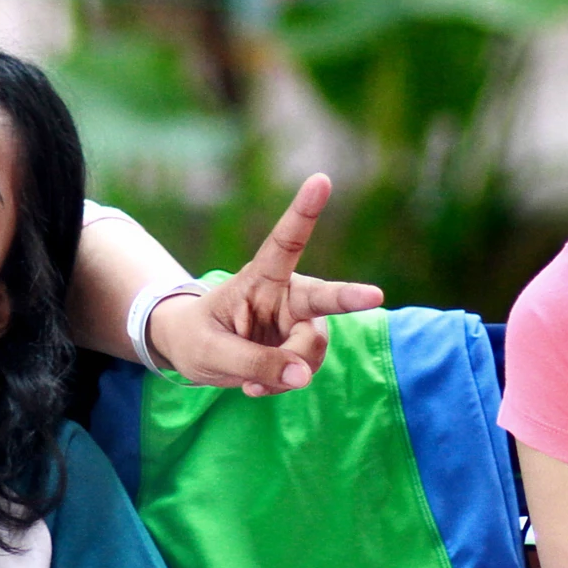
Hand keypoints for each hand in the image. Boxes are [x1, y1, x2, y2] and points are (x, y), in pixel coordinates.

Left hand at [145, 174, 381, 395]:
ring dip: (287, 373)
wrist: (192, 353)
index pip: (284, 243)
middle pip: (323, 298)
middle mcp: (286, 295)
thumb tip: (303, 376)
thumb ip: (253, 363)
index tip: (321, 181)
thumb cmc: (196, 339)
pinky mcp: (300, 348)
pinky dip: (282, 383)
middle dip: (349, 298)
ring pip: (311, 350)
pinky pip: (304, 371)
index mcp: (258, 278)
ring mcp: (297, 322)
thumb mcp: (209, 353)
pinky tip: (257, 386)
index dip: (304, 212)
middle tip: (375, 296)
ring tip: (252, 383)